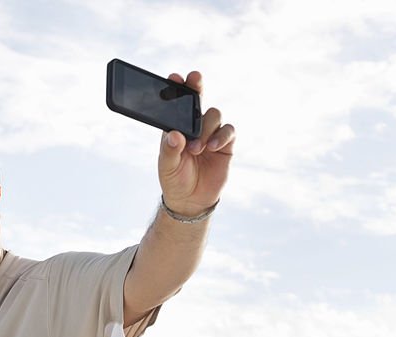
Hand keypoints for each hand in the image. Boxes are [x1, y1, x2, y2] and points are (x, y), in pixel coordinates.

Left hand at [158, 71, 235, 216]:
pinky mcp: (225, 144)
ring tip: (196, 148)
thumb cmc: (175, 180)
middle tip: (194, 78)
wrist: (191, 200)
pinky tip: (211, 147)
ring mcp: (210, 133)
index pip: (176, 104)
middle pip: (198, 100)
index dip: (177, 89)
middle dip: (196, 88)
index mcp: (175, 127)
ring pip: (214, 115)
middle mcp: (194, 126)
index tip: (174, 78)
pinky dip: (221, 136)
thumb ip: (170, 151)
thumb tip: (174, 135)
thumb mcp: (167, 167)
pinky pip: (228, 131)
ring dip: (205, 128)